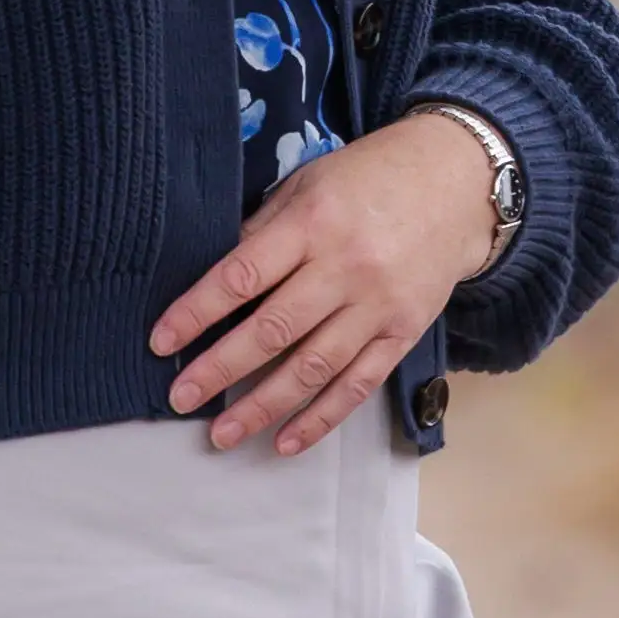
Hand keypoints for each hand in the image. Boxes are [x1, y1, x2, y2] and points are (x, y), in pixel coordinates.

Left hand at [148, 114, 498, 451]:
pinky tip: (285, 441)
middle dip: (219, 368)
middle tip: (180, 397)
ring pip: (312, 367)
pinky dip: (321, 418)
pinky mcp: (403, 332)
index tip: (161, 341)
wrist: (457, 180)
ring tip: (222, 434)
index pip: (243, 274)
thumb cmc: (371, 176)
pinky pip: (357, 384)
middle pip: (273, 330)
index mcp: (314, 222)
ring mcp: (378, 305)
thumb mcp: (310, 182)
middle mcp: (346, 267)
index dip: (197, 311)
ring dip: (262, 406)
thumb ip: (265, 230)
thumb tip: (215, 280)